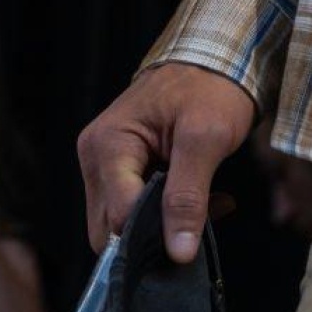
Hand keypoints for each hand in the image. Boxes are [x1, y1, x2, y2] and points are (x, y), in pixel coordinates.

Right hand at [77, 61, 257, 262]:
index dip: (157, 233)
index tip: (200, 227)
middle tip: (205, 215)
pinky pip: (131, 207)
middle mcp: (95, 157)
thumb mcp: (206, 138)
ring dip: (163, 222)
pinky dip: (164, 211)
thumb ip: (188, 196)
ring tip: (207, 202)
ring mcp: (104, 163)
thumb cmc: (210, 87)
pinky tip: (199, 197)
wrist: (216, 58)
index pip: (119, 217)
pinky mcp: (119, 168)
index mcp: (107, 146)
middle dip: (156, 232)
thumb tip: (178, 253)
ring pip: (121, 222)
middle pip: (111, 228)